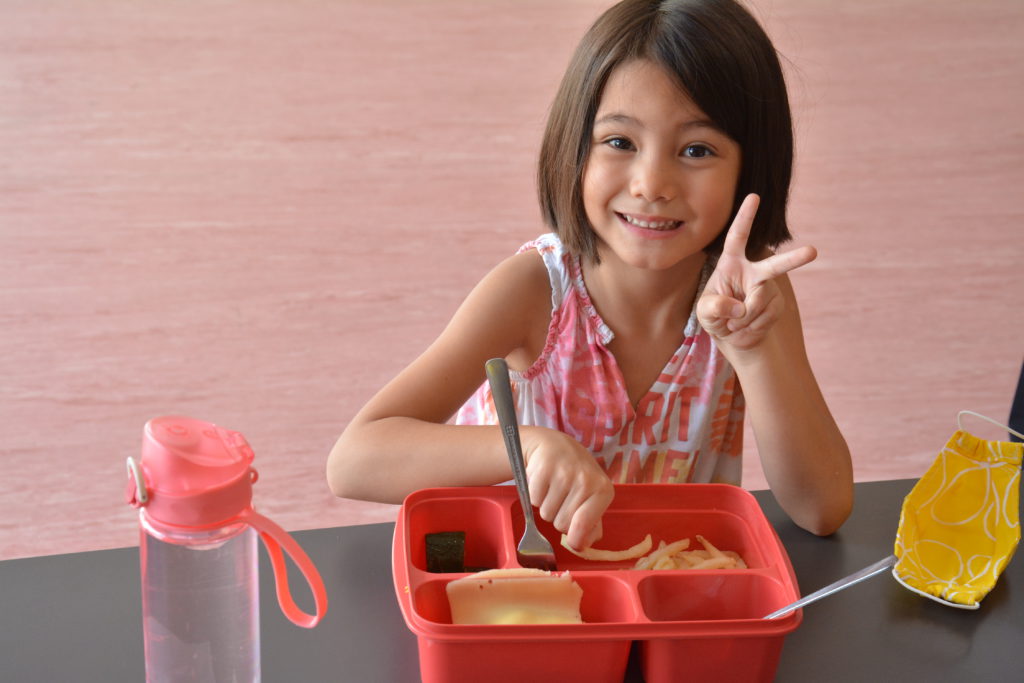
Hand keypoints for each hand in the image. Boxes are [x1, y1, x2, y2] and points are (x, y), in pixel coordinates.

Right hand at [519, 426, 613, 550]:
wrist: (555, 446)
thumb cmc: (576, 475)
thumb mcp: (592, 496)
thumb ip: (592, 524)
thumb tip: (581, 546)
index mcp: (603, 490)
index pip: (584, 526)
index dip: (575, 539)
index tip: (572, 540)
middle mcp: (586, 480)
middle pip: (562, 525)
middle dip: (559, 517)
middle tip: (562, 500)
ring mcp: (564, 473)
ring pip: (546, 514)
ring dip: (546, 506)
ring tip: (553, 489)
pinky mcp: (543, 469)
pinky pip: (533, 501)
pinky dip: (535, 496)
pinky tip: (544, 482)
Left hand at [697, 194, 815, 351]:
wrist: (732, 335)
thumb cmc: (714, 315)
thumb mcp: (704, 312)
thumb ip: (715, 307)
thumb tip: (740, 308)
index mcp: (732, 263)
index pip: (737, 237)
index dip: (745, 217)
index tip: (754, 196)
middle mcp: (753, 271)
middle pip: (775, 264)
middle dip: (794, 259)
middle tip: (813, 252)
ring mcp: (767, 288)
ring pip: (759, 302)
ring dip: (742, 318)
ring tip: (733, 323)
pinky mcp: (776, 305)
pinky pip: (765, 316)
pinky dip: (751, 327)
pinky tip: (745, 326)